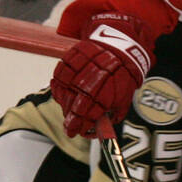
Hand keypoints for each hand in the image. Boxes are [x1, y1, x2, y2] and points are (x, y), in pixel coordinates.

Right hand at [51, 12, 151, 137]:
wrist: (117, 48)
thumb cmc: (122, 77)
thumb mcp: (124, 99)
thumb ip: (112, 115)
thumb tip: (100, 129)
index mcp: (102, 95)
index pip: (85, 117)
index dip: (79, 127)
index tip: (75, 133)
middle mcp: (86, 84)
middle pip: (72, 108)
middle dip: (70, 120)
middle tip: (71, 127)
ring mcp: (74, 72)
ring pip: (62, 94)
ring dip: (65, 105)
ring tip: (70, 110)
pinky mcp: (66, 61)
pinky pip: (57, 80)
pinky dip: (59, 90)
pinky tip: (66, 95)